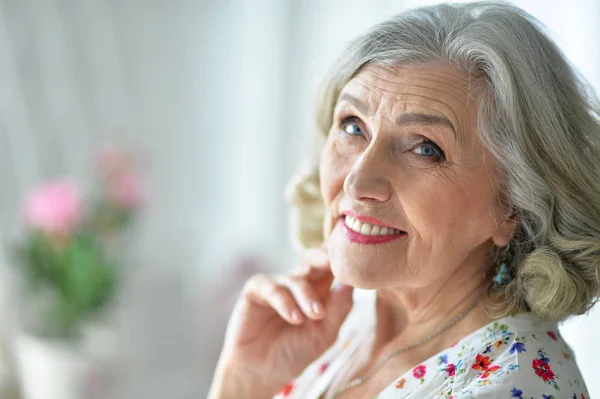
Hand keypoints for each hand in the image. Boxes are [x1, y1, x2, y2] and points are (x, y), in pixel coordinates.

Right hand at [208, 248, 353, 398]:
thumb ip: (339, 308)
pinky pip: (273, 288)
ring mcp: (278, 284)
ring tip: (316, 315)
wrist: (262, 373)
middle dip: (325, 257)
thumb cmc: (294, 353)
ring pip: (297, 278)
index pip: (333, 266)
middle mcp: (299, 283)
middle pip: (315, 259)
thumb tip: (353, 282)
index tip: (357, 259)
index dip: (343, 259)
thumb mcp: (325, 333)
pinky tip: (294, 318)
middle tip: (334, 263)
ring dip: (308, 296)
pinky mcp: (256, 290)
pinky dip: (286, 303)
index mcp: (319, 290)